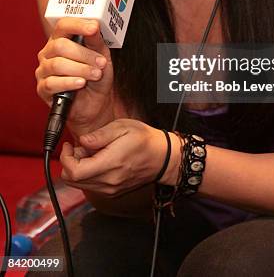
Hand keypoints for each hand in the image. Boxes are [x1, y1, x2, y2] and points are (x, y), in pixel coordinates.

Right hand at [36, 18, 120, 136]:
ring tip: (95, 75)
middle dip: (84, 54)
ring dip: (81, 69)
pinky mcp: (43, 88)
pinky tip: (81, 83)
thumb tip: (94, 25)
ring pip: (57, 64)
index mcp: (61, 39)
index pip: (63, 25)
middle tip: (100, 62)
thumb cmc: (96, 76)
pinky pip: (52, 83)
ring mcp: (44, 70)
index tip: (94, 27)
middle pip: (60, 46)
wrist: (95, 102)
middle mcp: (49, 52)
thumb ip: (97, 41)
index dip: (78, 25)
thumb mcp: (102, 56)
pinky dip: (70, 82)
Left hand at [60, 119, 178, 196]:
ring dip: (78, 169)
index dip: (65, 158)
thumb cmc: (145, 141)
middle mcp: (108, 181)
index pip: (75, 172)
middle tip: (81, 148)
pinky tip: (98, 161)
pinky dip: (87, 174)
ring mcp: (110, 189)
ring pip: (79, 184)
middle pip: (72, 180)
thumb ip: (100, 134)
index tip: (69, 146)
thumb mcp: (122, 127)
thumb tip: (82, 141)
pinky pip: (90, 186)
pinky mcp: (111, 192)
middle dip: (70, 162)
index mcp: (110, 164)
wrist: (162, 157)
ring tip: (92, 153)